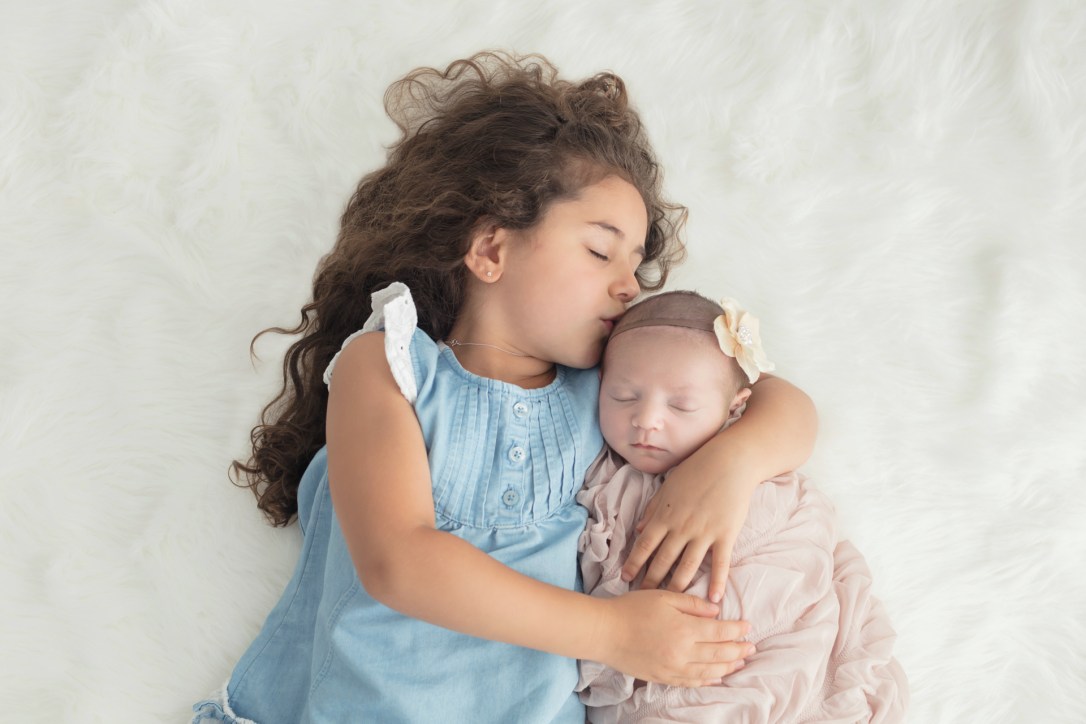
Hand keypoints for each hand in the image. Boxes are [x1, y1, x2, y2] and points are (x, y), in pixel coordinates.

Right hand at [597, 589, 752, 685]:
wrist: (604, 632)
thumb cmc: (632, 609)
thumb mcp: (663, 596)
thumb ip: (692, 603)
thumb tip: (715, 611)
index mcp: (685, 629)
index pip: (720, 632)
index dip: (737, 629)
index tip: (748, 626)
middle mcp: (683, 653)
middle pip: (719, 653)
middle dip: (738, 650)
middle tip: (751, 647)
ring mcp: (673, 668)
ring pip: (709, 671)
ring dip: (728, 667)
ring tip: (740, 662)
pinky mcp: (663, 678)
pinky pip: (691, 682)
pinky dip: (708, 680)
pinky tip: (716, 677)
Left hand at [621, 455, 753, 602]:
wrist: (729, 461)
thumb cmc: (696, 470)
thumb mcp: (668, 486)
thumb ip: (653, 510)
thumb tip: (638, 529)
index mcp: (665, 515)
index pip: (644, 545)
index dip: (633, 564)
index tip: (625, 579)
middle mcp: (681, 527)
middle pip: (662, 561)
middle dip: (651, 581)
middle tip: (644, 598)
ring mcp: (704, 533)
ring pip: (687, 567)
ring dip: (677, 587)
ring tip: (671, 603)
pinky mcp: (725, 534)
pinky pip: (720, 563)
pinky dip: (716, 583)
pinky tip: (714, 600)